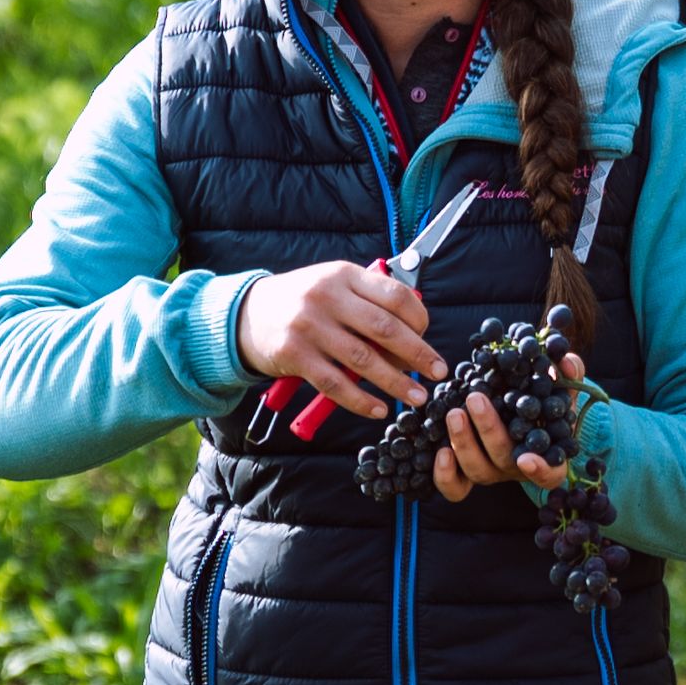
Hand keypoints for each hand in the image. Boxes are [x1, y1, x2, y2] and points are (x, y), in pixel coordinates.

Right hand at [238, 261, 438, 421]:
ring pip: (364, 360)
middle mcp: (327, 297)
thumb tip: (414, 334)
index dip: (420, 321)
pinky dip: (361, 400)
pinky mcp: (294, 356)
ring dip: (396, 382)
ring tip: (417, 396)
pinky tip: (378, 409)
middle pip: (385, 329)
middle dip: (418, 354)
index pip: (395, 296)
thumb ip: (368, 300)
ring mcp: (309, 327)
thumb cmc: (301, 301)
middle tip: (439, 372)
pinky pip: (335, 384)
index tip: (430, 339)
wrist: (246, 315)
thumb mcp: (333, 285)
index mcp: (344, 275)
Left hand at [432, 353, 587, 499]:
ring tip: (453, 412)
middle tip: (475, 398)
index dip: (539, 470)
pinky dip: (445, 474)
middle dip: (488, 430)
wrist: (518, 409)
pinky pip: (454, 487)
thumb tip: (567, 362)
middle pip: (504, 460)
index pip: (550, 474)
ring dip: (463, 443)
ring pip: (477, 470)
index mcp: (548, 457)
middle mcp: (519, 468)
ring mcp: (493, 472)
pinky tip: (440, 449)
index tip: (526, 458)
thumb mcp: (560, 389)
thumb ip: (568, 376)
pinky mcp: (467, 474)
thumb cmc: (544, 401)